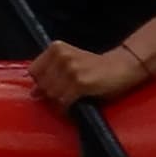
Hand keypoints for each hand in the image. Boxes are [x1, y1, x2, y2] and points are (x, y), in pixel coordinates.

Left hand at [28, 39, 147, 109]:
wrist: (122, 67)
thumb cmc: (95, 67)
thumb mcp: (69, 63)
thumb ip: (51, 73)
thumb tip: (33, 93)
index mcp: (56, 48)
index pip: (33, 72)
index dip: (41, 83)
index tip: (51, 88)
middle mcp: (62, 56)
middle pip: (42, 85)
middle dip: (50, 95)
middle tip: (65, 96)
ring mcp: (71, 68)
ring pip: (52, 95)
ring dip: (59, 102)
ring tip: (71, 100)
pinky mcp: (80, 82)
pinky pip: (64, 102)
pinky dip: (67, 108)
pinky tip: (74, 105)